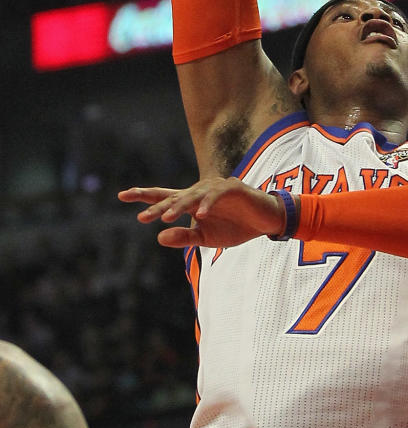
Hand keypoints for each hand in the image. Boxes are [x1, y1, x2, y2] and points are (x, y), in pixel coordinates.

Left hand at [118, 176, 283, 247]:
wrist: (265, 221)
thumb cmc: (235, 227)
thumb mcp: (206, 239)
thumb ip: (184, 238)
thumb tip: (160, 237)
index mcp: (191, 202)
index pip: (164, 197)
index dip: (143, 196)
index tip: (121, 195)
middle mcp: (200, 192)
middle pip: (174, 196)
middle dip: (157, 206)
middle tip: (142, 218)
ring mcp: (216, 188)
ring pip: (193, 195)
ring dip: (179, 206)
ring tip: (166, 218)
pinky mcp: (233, 188)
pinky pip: (217, 194)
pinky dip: (209, 203)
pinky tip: (200, 214)